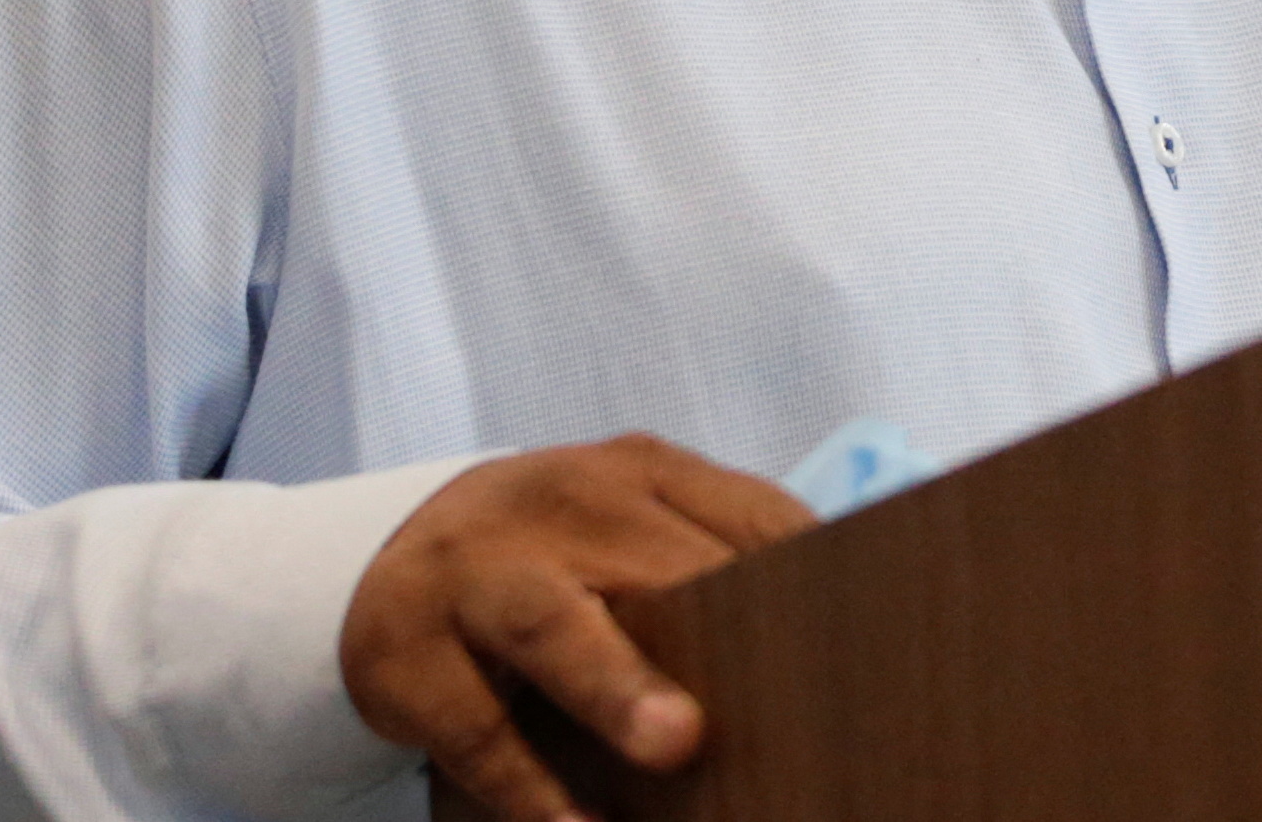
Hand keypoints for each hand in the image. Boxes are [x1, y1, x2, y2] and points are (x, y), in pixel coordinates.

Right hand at [341, 433, 812, 821]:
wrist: (395, 558)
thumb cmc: (561, 564)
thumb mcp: (634, 539)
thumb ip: (716, 570)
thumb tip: (829, 661)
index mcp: (640, 474)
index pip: (749, 518)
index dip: (811, 580)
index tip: (866, 642)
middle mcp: (561, 505)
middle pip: (656, 568)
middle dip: (720, 628)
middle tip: (790, 697)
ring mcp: (474, 572)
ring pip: (551, 625)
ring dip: (616, 685)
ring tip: (678, 744)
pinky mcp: (404, 653)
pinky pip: (476, 727)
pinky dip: (529, 787)